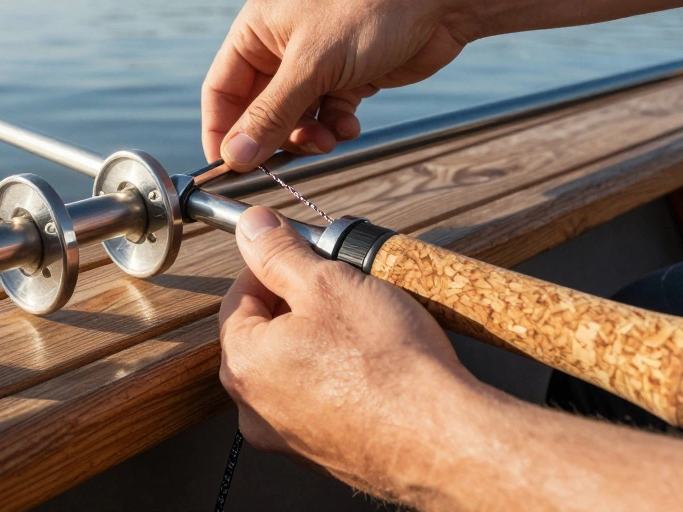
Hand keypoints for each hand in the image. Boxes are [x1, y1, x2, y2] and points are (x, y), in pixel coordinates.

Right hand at [201, 0, 476, 169]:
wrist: (440, 3)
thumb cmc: (371, 14)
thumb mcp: (313, 67)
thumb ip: (270, 115)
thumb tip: (233, 157)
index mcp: (256, 30)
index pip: (220, 90)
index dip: (221, 131)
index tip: (228, 169)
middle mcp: (278, 47)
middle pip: (256, 110)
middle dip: (275, 137)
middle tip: (292, 156)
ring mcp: (312, 65)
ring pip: (292, 120)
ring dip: (307, 136)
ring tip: (330, 137)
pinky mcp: (343, 79)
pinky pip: (324, 117)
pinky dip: (334, 128)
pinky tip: (350, 125)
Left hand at [218, 206, 485, 497]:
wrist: (443, 438)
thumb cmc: (389, 362)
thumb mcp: (330, 283)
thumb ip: (279, 252)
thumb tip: (251, 226)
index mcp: (244, 364)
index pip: (239, 297)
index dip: (273, 266)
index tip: (304, 255)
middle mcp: (254, 410)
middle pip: (264, 336)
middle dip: (298, 305)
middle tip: (342, 289)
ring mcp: (288, 438)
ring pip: (293, 369)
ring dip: (319, 341)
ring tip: (364, 326)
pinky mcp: (324, 456)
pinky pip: (320, 402)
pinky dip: (339, 380)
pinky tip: (374, 367)